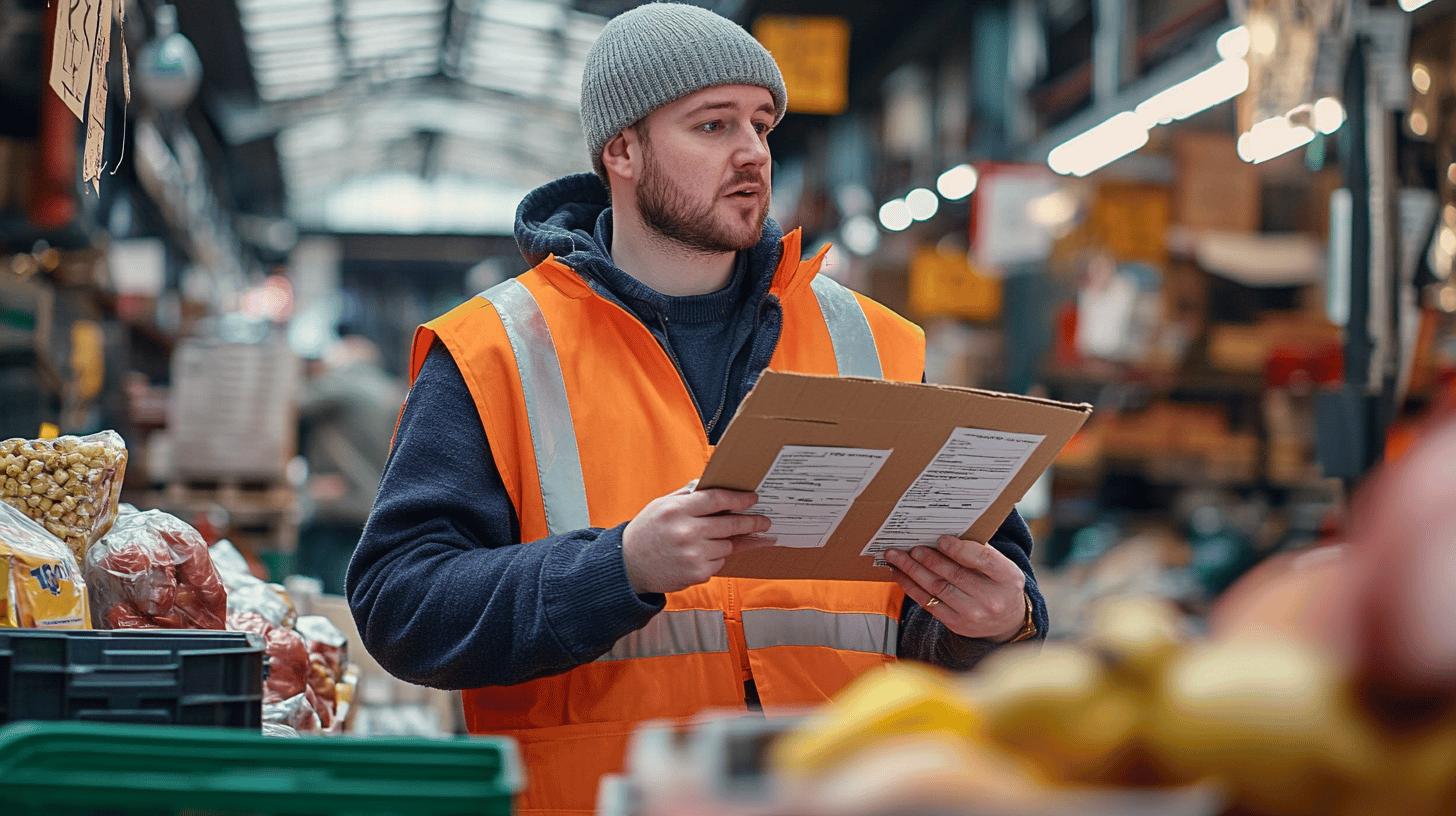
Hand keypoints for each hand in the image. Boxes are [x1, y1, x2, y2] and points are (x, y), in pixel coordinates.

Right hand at [622, 483, 774, 593]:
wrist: (629, 566)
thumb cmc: (647, 532)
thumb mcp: (661, 505)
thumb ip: (687, 495)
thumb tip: (714, 485)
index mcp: (677, 510)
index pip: (717, 499)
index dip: (739, 498)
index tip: (753, 498)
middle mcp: (687, 532)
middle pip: (730, 524)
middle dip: (752, 522)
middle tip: (765, 522)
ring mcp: (693, 555)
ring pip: (728, 545)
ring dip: (728, 542)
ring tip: (718, 540)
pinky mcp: (697, 573)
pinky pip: (719, 562)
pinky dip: (715, 558)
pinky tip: (701, 555)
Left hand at [883, 535, 1027, 642]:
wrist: (1007, 622)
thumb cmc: (1000, 585)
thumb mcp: (1002, 567)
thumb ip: (979, 551)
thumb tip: (944, 535)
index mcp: (1008, 578)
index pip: (982, 560)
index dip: (959, 549)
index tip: (940, 539)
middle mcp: (992, 599)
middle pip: (954, 575)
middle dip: (928, 559)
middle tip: (910, 547)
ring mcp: (973, 614)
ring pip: (937, 588)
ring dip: (913, 571)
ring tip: (896, 557)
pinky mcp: (956, 624)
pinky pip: (928, 603)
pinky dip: (911, 586)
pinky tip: (900, 574)